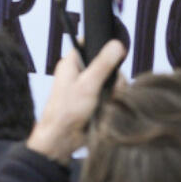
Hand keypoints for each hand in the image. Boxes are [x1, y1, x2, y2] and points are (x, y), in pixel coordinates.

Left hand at [28, 40, 127, 163]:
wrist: (63, 138)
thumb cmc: (67, 110)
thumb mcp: (87, 84)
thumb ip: (103, 64)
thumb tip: (117, 44)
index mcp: (71, 63)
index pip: (87, 43)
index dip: (100, 44)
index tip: (113, 54)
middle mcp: (79, 73)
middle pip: (105, 63)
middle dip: (113, 75)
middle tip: (111, 85)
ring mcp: (87, 87)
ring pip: (110, 80)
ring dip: (114, 89)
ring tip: (107, 100)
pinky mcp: (94, 100)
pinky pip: (110, 94)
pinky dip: (113, 99)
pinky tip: (109, 107)